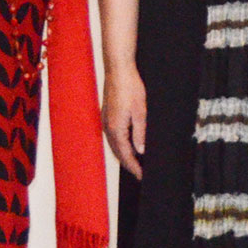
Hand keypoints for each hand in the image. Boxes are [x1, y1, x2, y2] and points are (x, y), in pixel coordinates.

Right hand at [102, 63, 146, 178]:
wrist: (118, 70)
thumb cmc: (130, 87)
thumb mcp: (141, 111)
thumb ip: (140, 132)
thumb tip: (140, 151)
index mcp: (116, 128)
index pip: (125, 155)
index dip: (134, 167)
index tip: (142, 177)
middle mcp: (107, 127)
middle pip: (117, 152)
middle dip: (128, 164)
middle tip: (140, 174)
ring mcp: (105, 121)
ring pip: (114, 145)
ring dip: (124, 155)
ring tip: (135, 164)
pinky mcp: (107, 115)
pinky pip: (113, 136)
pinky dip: (120, 145)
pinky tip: (128, 145)